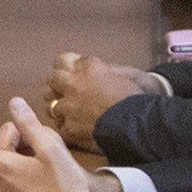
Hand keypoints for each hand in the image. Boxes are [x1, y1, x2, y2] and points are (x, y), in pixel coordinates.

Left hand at [38, 51, 163, 141]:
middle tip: (64, 92)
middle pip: (54, 79)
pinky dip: (67, 129)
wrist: (140, 124)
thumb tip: (97, 69)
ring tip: (70, 114)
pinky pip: (60, 127)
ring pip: (51, 105)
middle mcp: (74, 84)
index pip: (65, 60)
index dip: (68, 67)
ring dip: (60, 109)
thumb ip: (104, 69)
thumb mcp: (123, 74)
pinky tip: (76, 131)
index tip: (72, 73)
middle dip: (57, 84)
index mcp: (89, 68)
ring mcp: (69, 107)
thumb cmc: (136, 97)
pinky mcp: (70, 128)